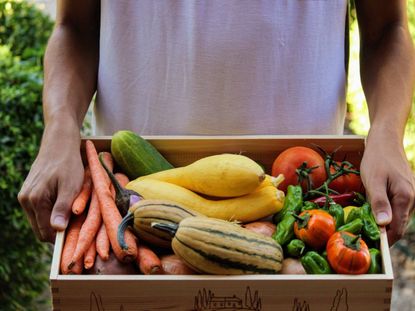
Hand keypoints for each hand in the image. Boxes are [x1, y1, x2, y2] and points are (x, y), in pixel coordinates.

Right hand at [18, 126, 83, 242]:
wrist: (59, 143)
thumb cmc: (69, 164)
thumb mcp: (71, 186)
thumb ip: (63, 208)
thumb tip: (56, 229)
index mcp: (34, 200)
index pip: (45, 232)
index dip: (61, 238)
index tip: (77, 235)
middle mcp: (25, 200)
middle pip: (41, 228)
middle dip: (58, 230)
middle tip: (76, 223)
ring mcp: (25, 196)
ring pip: (40, 220)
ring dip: (55, 220)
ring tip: (72, 211)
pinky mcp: (29, 192)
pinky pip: (39, 210)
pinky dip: (51, 212)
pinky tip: (64, 204)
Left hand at [360, 132, 414, 244]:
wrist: (385, 140)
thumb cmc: (377, 159)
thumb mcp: (373, 181)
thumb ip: (379, 202)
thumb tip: (384, 225)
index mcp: (406, 198)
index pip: (398, 229)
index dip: (384, 241)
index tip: (370, 247)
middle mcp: (411, 199)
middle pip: (398, 225)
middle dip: (383, 233)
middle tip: (363, 237)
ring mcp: (409, 195)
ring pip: (396, 217)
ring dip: (382, 223)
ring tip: (364, 226)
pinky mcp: (403, 191)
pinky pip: (394, 208)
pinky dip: (384, 213)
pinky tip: (371, 211)